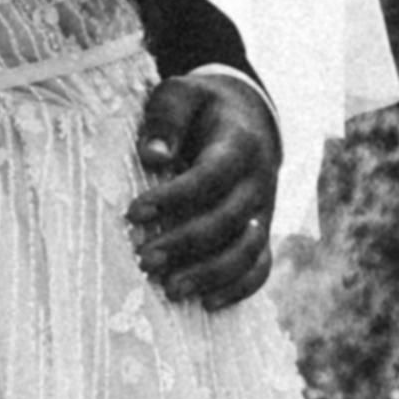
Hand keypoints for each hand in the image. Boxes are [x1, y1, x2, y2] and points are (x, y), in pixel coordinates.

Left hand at [131, 66, 279, 312]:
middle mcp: (258, 180)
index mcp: (239, 144)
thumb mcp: (181, 95)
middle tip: (144, 260)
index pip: (211, 176)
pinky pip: (261, 267)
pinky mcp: (262, 232)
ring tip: (170, 290)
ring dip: (211, 274)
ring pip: (249, 250)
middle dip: (186, 244)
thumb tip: (152, 157)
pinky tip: (207, 304)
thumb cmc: (201, 109)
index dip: (174, 198)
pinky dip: (239, 288)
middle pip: (229, 220)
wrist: (247, 117)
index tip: (133, 213)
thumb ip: (166, 118)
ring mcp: (265, 210)